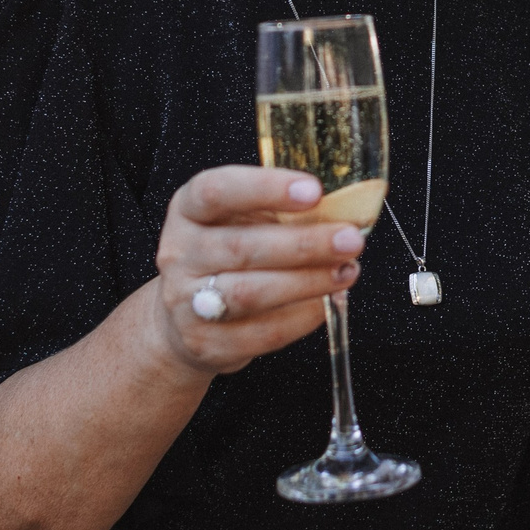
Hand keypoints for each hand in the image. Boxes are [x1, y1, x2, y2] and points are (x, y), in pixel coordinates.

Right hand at [146, 167, 363, 375]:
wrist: (184, 319)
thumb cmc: (228, 257)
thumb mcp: (243, 221)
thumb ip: (284, 213)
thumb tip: (346, 214)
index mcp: (188, 210)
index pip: (216, 190)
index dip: (265, 188)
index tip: (314, 190)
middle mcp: (179, 253)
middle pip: (241, 248)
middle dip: (304, 244)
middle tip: (350, 240)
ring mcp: (186, 301)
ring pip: (250, 293)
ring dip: (307, 282)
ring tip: (345, 273)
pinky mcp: (204, 342)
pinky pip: (261, 333)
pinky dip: (301, 319)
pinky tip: (324, 304)